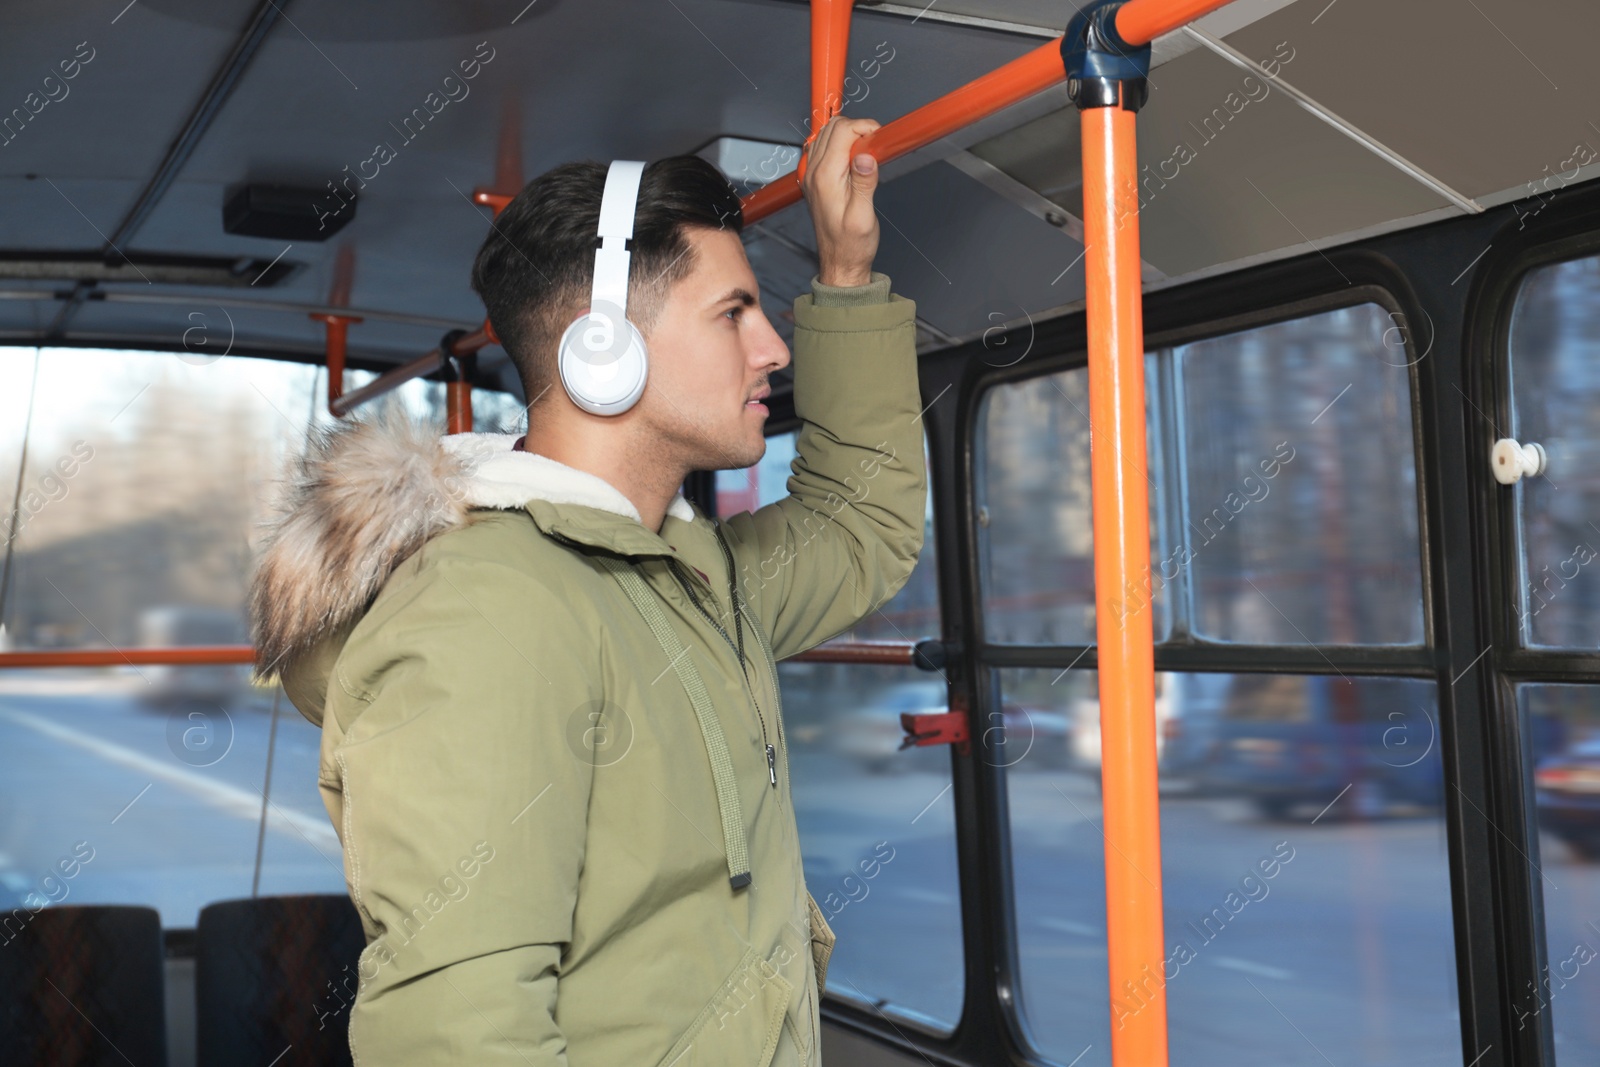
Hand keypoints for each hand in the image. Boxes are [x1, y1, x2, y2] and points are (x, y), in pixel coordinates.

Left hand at [800, 114, 880, 287]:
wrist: (840, 263)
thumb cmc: (851, 245)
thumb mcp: (863, 217)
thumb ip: (864, 183)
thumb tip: (866, 156)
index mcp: (825, 178)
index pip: (842, 131)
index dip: (865, 128)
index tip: (879, 139)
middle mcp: (814, 173)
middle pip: (833, 126)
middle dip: (858, 128)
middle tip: (875, 146)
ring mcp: (811, 175)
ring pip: (826, 133)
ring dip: (848, 134)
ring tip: (866, 152)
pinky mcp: (815, 179)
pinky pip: (823, 147)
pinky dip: (839, 144)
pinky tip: (853, 158)